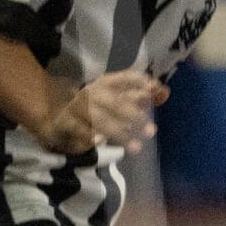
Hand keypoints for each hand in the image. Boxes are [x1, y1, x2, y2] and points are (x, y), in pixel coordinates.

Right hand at [39, 71, 168, 155]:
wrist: (60, 122)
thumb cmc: (96, 111)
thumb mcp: (118, 103)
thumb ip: (141, 98)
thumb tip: (165, 92)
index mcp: (106, 83)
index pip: (124, 78)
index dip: (139, 82)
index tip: (154, 88)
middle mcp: (93, 92)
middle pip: (114, 102)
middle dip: (133, 115)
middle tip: (150, 131)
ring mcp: (77, 107)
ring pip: (99, 119)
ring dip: (118, 133)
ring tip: (136, 148)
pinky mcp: (66, 122)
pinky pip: (80, 130)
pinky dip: (90, 136)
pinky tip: (99, 142)